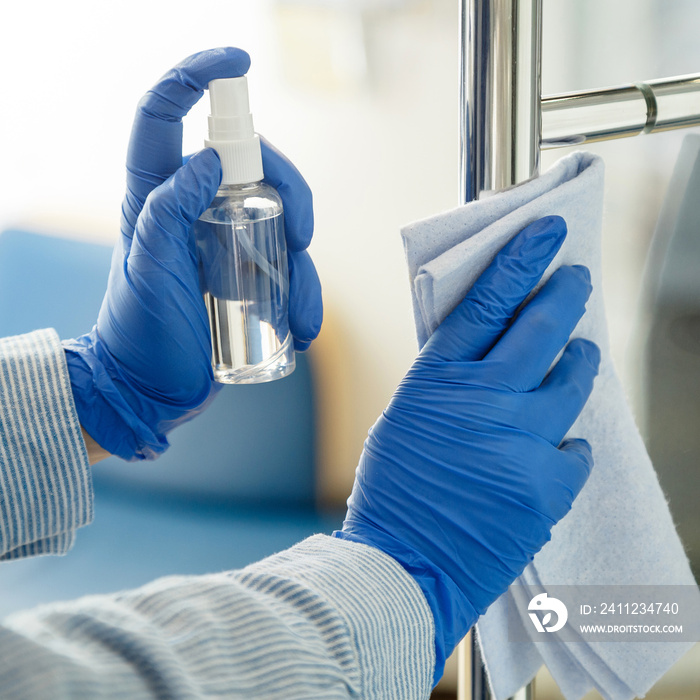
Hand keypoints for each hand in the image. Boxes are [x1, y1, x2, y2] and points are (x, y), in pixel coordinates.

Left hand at [63, 48, 321, 460]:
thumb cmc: (141, 331)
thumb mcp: (146, 270)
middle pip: (255, 165)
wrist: (153, 390)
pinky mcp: (250, 273)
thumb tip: (206, 161)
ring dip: (302, 267)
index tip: (236, 60)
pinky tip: (300, 327)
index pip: (165, 116)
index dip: (195, 76)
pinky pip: (291, 267)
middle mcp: (195, 208)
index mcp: (156, 195)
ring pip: (283, 220)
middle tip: (300, 237)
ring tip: (297, 316)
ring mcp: (227, 240)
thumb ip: (165, 211)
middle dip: (290, 193)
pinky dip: (305, 294)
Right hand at [334, 216, 599, 682]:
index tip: (547, 233)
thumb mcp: (406, 416)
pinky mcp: (547, 486)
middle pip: (542, 328)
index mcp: (439, 379)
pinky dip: (568, 445)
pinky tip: (553, 450)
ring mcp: (520, 442)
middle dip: (565, 295)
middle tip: (576, 280)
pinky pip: (578, 448)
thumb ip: (449, 380)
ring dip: (577, 364)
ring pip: (572, 381)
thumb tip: (490, 349)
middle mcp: (483, 401)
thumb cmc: (395, 489)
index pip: (489, 300)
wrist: (403, 565)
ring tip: (579, 357)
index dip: (521, 260)